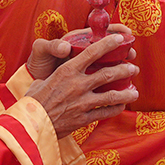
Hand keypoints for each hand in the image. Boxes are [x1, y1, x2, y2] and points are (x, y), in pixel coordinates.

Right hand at [24, 32, 139, 136]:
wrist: (29, 125)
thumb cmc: (32, 101)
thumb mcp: (41, 81)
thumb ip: (56, 76)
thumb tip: (61, 73)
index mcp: (66, 71)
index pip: (92, 53)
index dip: (108, 44)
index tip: (120, 39)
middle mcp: (77, 85)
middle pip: (108, 74)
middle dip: (124, 70)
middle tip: (133, 68)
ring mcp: (82, 103)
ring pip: (111, 95)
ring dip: (126, 92)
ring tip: (135, 92)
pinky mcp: (83, 119)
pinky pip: (105, 113)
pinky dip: (115, 109)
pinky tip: (121, 106)